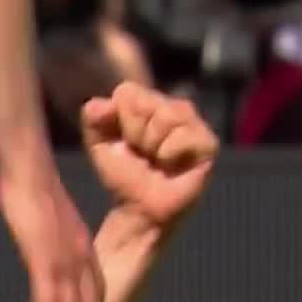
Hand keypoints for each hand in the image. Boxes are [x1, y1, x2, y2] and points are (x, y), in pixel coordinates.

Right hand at [0, 154, 105, 301]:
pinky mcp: (44, 261)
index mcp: (82, 245)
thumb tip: (43, 242)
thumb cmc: (31, 183)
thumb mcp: (49, 216)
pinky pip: (46, 301)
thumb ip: (51, 233)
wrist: (28, 167)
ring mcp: (64, 260)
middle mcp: (80, 256)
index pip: (93, 288)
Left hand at [82, 82, 217, 230]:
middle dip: (135, 134)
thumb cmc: (124, 176)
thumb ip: (94, 117)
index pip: (127, 91)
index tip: (125, 143)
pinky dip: (169, 154)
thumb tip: (105, 104)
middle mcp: (173, 108)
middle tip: (143, 155)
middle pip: (146, 102)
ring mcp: (194, 124)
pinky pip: (182, 136)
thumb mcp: (99, 145)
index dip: (120, 121)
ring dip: (153, 145)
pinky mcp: (208, 143)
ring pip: (167, 115)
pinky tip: (173, 166)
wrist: (140, 210)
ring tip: (158, 160)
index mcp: (148, 102)